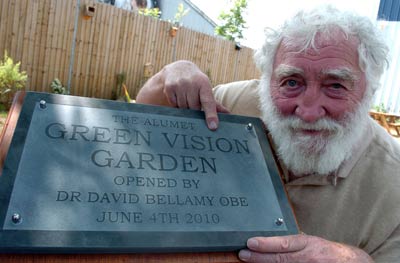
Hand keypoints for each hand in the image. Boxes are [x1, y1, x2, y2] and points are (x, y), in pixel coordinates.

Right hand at [136, 60, 228, 129]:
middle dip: (194, 110)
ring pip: (183, 108)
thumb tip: (229, 114)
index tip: (213, 127)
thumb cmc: (196, 83)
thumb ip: (215, 104)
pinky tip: (178, 97)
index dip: (211, 115)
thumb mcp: (205, 89)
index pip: (208, 102)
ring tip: (185, 99)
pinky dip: (176, 105)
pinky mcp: (169, 87)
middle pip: (194, 108)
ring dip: (185, 108)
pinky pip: (174, 105)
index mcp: (204, 84)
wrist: (178, 69)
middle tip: (193, 105)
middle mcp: (192, 83)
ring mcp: (180, 85)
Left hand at [238, 235, 372, 262]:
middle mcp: (308, 258)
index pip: (284, 244)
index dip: (266, 243)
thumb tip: (273, 240)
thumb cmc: (329, 252)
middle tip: (243, 254)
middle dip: (259, 257)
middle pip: (279, 259)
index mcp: (309, 244)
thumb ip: (296, 242)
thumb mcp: (313, 242)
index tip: (250, 243)